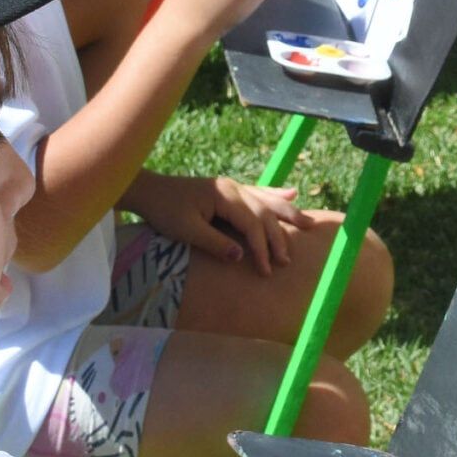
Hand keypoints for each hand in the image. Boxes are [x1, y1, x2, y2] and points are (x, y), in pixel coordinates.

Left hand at [130, 173, 299, 274]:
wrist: (148, 191)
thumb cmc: (164, 210)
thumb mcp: (186, 230)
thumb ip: (215, 242)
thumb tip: (241, 255)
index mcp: (225, 196)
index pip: (252, 223)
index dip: (262, 247)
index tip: (267, 269)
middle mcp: (233, 188)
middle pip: (264, 212)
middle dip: (278, 236)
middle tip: (287, 260)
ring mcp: (232, 187)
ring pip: (266, 200)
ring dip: (287, 213)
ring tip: (309, 224)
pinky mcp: (228, 190)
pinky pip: (258, 192)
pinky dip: (276, 194)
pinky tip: (292, 192)